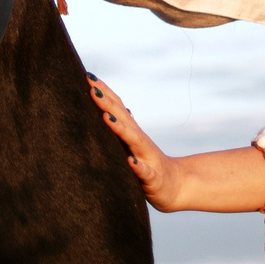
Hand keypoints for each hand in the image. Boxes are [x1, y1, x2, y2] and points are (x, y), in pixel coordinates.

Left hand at [88, 73, 264, 214]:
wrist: (177, 186)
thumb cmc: (147, 165)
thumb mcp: (131, 146)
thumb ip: (119, 128)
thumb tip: (104, 108)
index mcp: (132, 134)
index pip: (117, 109)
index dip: (104, 93)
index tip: (88, 77)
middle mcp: (140, 142)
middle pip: (122, 119)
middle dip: (106, 103)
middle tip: (91, 87)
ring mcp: (148, 159)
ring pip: (134, 141)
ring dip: (120, 128)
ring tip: (106, 117)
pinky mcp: (153, 179)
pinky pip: (145, 172)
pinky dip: (138, 166)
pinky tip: (131, 161)